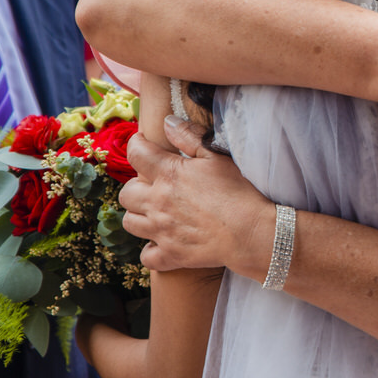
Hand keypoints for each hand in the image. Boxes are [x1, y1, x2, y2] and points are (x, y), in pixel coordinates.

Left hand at [120, 116, 273, 271]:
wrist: (251, 232)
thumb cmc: (238, 191)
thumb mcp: (217, 157)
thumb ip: (190, 137)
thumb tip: (167, 122)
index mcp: (168, 174)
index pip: (135, 153)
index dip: (137, 145)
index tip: (144, 145)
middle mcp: (157, 203)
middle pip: (126, 193)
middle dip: (136, 186)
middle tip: (154, 186)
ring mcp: (161, 232)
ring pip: (129, 223)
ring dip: (139, 215)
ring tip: (156, 213)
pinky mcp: (170, 255)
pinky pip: (146, 255)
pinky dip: (151, 249)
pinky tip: (164, 241)